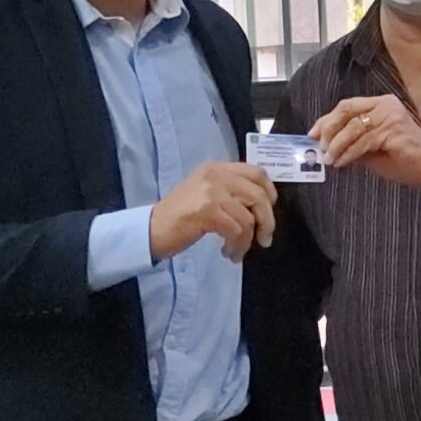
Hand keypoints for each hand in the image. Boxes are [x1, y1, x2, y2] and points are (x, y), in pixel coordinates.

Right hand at [149, 161, 276, 262]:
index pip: (256, 172)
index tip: (269, 212)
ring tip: (237, 251)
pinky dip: (237, 246)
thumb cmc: (178, 216)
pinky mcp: (208, 211)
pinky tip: (227, 252)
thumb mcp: (205, 193)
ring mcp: (211, 192)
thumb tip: (260, 206)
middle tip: (264, 239)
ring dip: (247, 240)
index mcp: (216, 168)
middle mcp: (215, 175)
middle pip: (258, 194)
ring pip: (249, 217)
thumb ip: (229, 192)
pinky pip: (237, 230)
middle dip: (267, 220)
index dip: (269, 193)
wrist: (151, 229)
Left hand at [311, 96, 420, 198]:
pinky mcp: (393, 130)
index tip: (313, 133)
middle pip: (346, 110)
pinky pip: (362, 142)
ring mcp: (391, 116)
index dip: (327, 119)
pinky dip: (348, 153)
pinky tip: (342, 163)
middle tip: (319, 146)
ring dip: (336, 145)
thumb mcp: (372, 148)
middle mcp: (386, 104)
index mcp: (382, 104)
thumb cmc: (405, 160)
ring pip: (352, 128)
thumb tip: (325, 144)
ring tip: (330, 159)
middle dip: (328, 128)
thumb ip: (352, 141)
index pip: (348, 106)